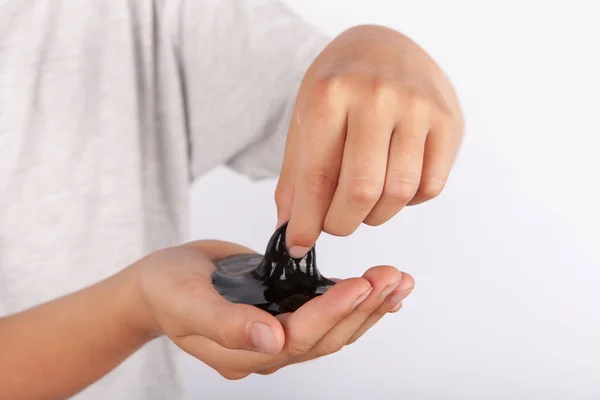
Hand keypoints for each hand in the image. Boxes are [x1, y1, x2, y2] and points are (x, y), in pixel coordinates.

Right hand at [134, 240, 413, 378]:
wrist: (163, 280)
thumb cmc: (167, 288)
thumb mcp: (185, 301)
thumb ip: (224, 323)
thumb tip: (271, 340)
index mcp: (242, 352)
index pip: (297, 338)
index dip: (331, 313)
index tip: (361, 286)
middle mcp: (267, 349)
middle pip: (325, 337)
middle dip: (362, 308)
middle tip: (392, 277)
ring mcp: (278, 332)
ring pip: (334, 330)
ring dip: (369, 306)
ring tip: (398, 281)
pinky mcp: (286, 311)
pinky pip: (327, 314)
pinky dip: (357, 302)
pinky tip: (382, 291)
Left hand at [276, 25, 463, 256]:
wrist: (383, 46)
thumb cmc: (338, 89)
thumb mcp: (305, 122)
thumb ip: (297, 178)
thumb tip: (291, 232)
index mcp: (330, 95)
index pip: (317, 176)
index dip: (307, 222)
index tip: (299, 245)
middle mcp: (376, 97)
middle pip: (361, 191)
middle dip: (341, 223)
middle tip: (333, 224)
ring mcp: (417, 107)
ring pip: (398, 194)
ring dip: (375, 216)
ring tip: (361, 204)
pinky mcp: (448, 121)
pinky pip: (430, 187)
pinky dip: (407, 201)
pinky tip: (392, 184)